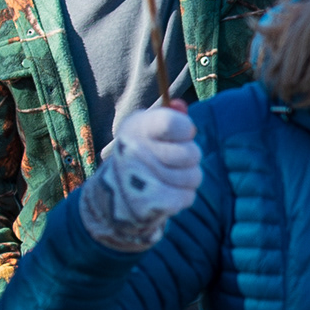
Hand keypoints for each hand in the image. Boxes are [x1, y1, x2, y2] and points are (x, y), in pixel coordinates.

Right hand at [82, 102, 201, 252]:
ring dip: (187, 179)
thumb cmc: (140, 156)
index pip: (174, 123)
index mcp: (136, 128)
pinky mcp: (149, 202)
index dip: (186, 130)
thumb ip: (168, 115)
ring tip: (169, 178)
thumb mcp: (147, 130)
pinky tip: (166, 193)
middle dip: (190, 158)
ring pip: (194, 176)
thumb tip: (181, 106)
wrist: (115, 196)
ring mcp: (141, 178)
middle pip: (192, 153)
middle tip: (175, 161)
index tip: (182, 134)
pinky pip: (187, 196)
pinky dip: (181, 196)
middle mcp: (135, 150)